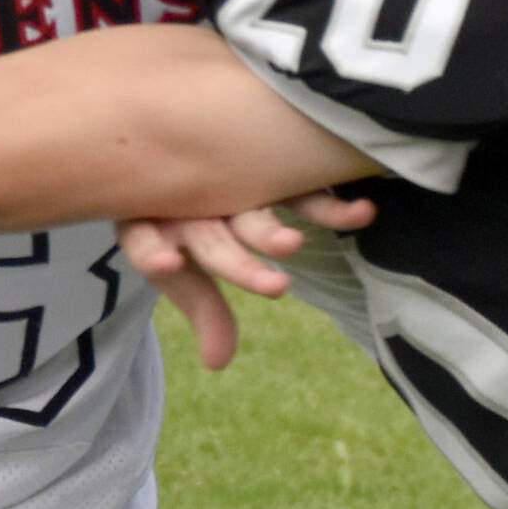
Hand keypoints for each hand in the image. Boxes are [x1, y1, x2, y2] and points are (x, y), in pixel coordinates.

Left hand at [119, 189, 376, 370]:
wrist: (178, 144)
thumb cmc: (184, 220)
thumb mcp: (186, 265)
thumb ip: (204, 310)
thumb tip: (216, 363)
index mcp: (158, 225)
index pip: (145, 242)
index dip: (150, 252)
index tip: (165, 263)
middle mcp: (192, 204)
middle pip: (210, 239)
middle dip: (238, 265)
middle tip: (273, 289)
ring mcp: (232, 184)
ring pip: (251, 213)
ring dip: (272, 233)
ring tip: (295, 247)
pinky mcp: (269, 169)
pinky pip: (299, 191)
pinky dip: (328, 204)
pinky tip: (361, 214)